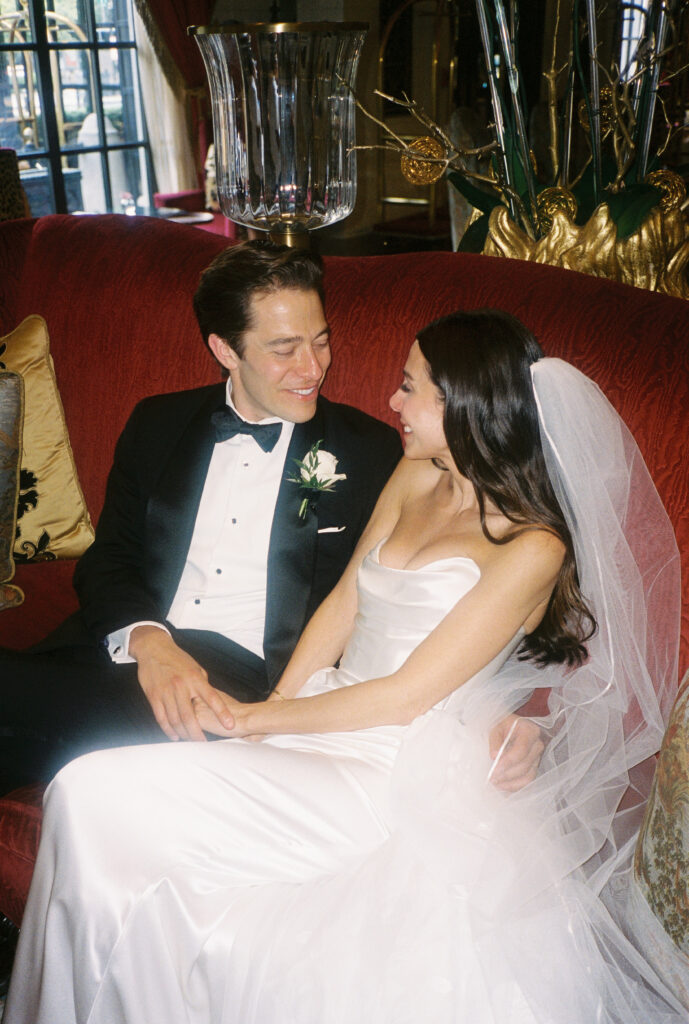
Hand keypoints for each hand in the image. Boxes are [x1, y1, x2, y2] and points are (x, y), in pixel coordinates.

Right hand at [129, 626, 235, 741]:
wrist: (154, 648)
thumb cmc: (178, 659)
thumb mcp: (196, 668)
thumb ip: (203, 685)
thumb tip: (212, 701)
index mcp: (196, 678)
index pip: (212, 698)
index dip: (222, 713)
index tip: (231, 725)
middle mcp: (181, 686)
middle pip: (191, 717)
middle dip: (197, 733)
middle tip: (203, 743)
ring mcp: (166, 692)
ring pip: (175, 720)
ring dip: (183, 733)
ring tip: (190, 741)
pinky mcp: (154, 696)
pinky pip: (161, 718)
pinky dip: (168, 730)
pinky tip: (175, 736)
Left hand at [488, 714, 544, 791]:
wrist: (511, 729)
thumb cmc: (503, 728)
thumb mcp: (496, 729)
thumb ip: (495, 742)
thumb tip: (494, 757)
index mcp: (529, 731)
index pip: (521, 750)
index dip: (508, 761)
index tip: (494, 768)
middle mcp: (537, 745)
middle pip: (524, 765)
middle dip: (506, 774)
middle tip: (491, 778)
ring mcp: (537, 758)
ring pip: (527, 776)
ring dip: (510, 783)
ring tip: (495, 782)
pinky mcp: (534, 768)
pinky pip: (527, 781)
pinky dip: (515, 786)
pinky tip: (502, 785)